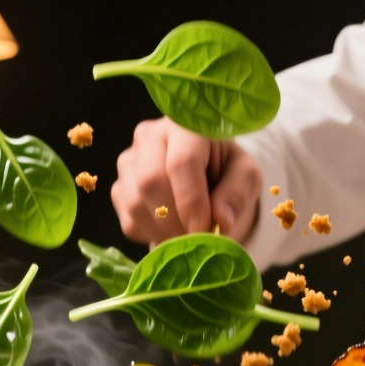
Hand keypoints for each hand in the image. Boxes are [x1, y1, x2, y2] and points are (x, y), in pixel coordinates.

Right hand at [110, 118, 262, 243]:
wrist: (207, 175)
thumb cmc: (227, 170)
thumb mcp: (246, 176)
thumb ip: (237, 193)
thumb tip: (221, 220)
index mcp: (184, 126)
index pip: (181, 162)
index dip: (192, 201)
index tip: (205, 230)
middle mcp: (149, 136)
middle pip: (150, 182)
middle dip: (175, 220)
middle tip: (196, 240)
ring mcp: (128, 161)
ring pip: (135, 203)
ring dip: (163, 232)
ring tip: (187, 238)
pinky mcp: (119, 187)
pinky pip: (128, 220)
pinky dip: (151, 236)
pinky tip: (171, 231)